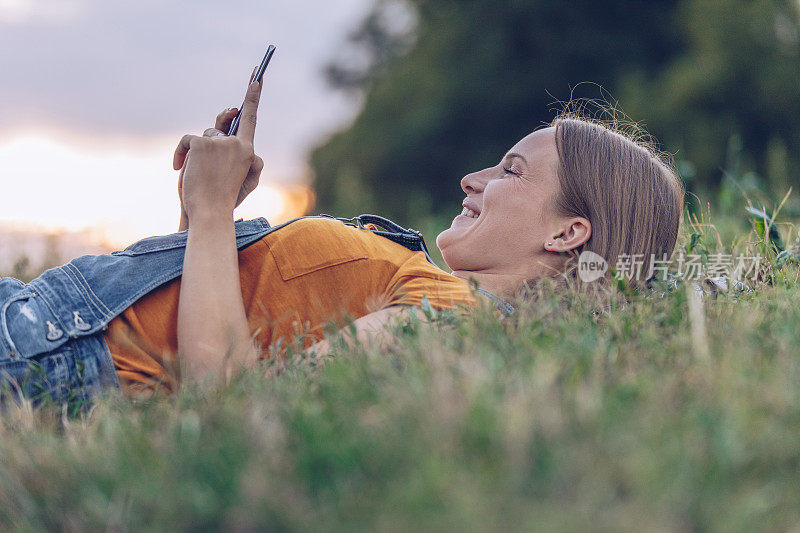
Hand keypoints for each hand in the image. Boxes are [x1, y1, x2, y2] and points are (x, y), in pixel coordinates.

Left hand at [172, 80, 262, 219]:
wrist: (210, 213)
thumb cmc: (222, 199)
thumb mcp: (236, 175)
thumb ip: (234, 151)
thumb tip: (231, 126)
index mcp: (249, 152)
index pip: (251, 118)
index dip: (253, 95)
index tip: (257, 75)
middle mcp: (238, 144)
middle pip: (221, 127)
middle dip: (215, 132)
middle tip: (217, 112)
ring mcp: (221, 142)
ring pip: (205, 135)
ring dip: (195, 152)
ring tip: (195, 174)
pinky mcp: (203, 144)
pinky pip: (188, 141)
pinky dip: (180, 153)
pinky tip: (178, 167)